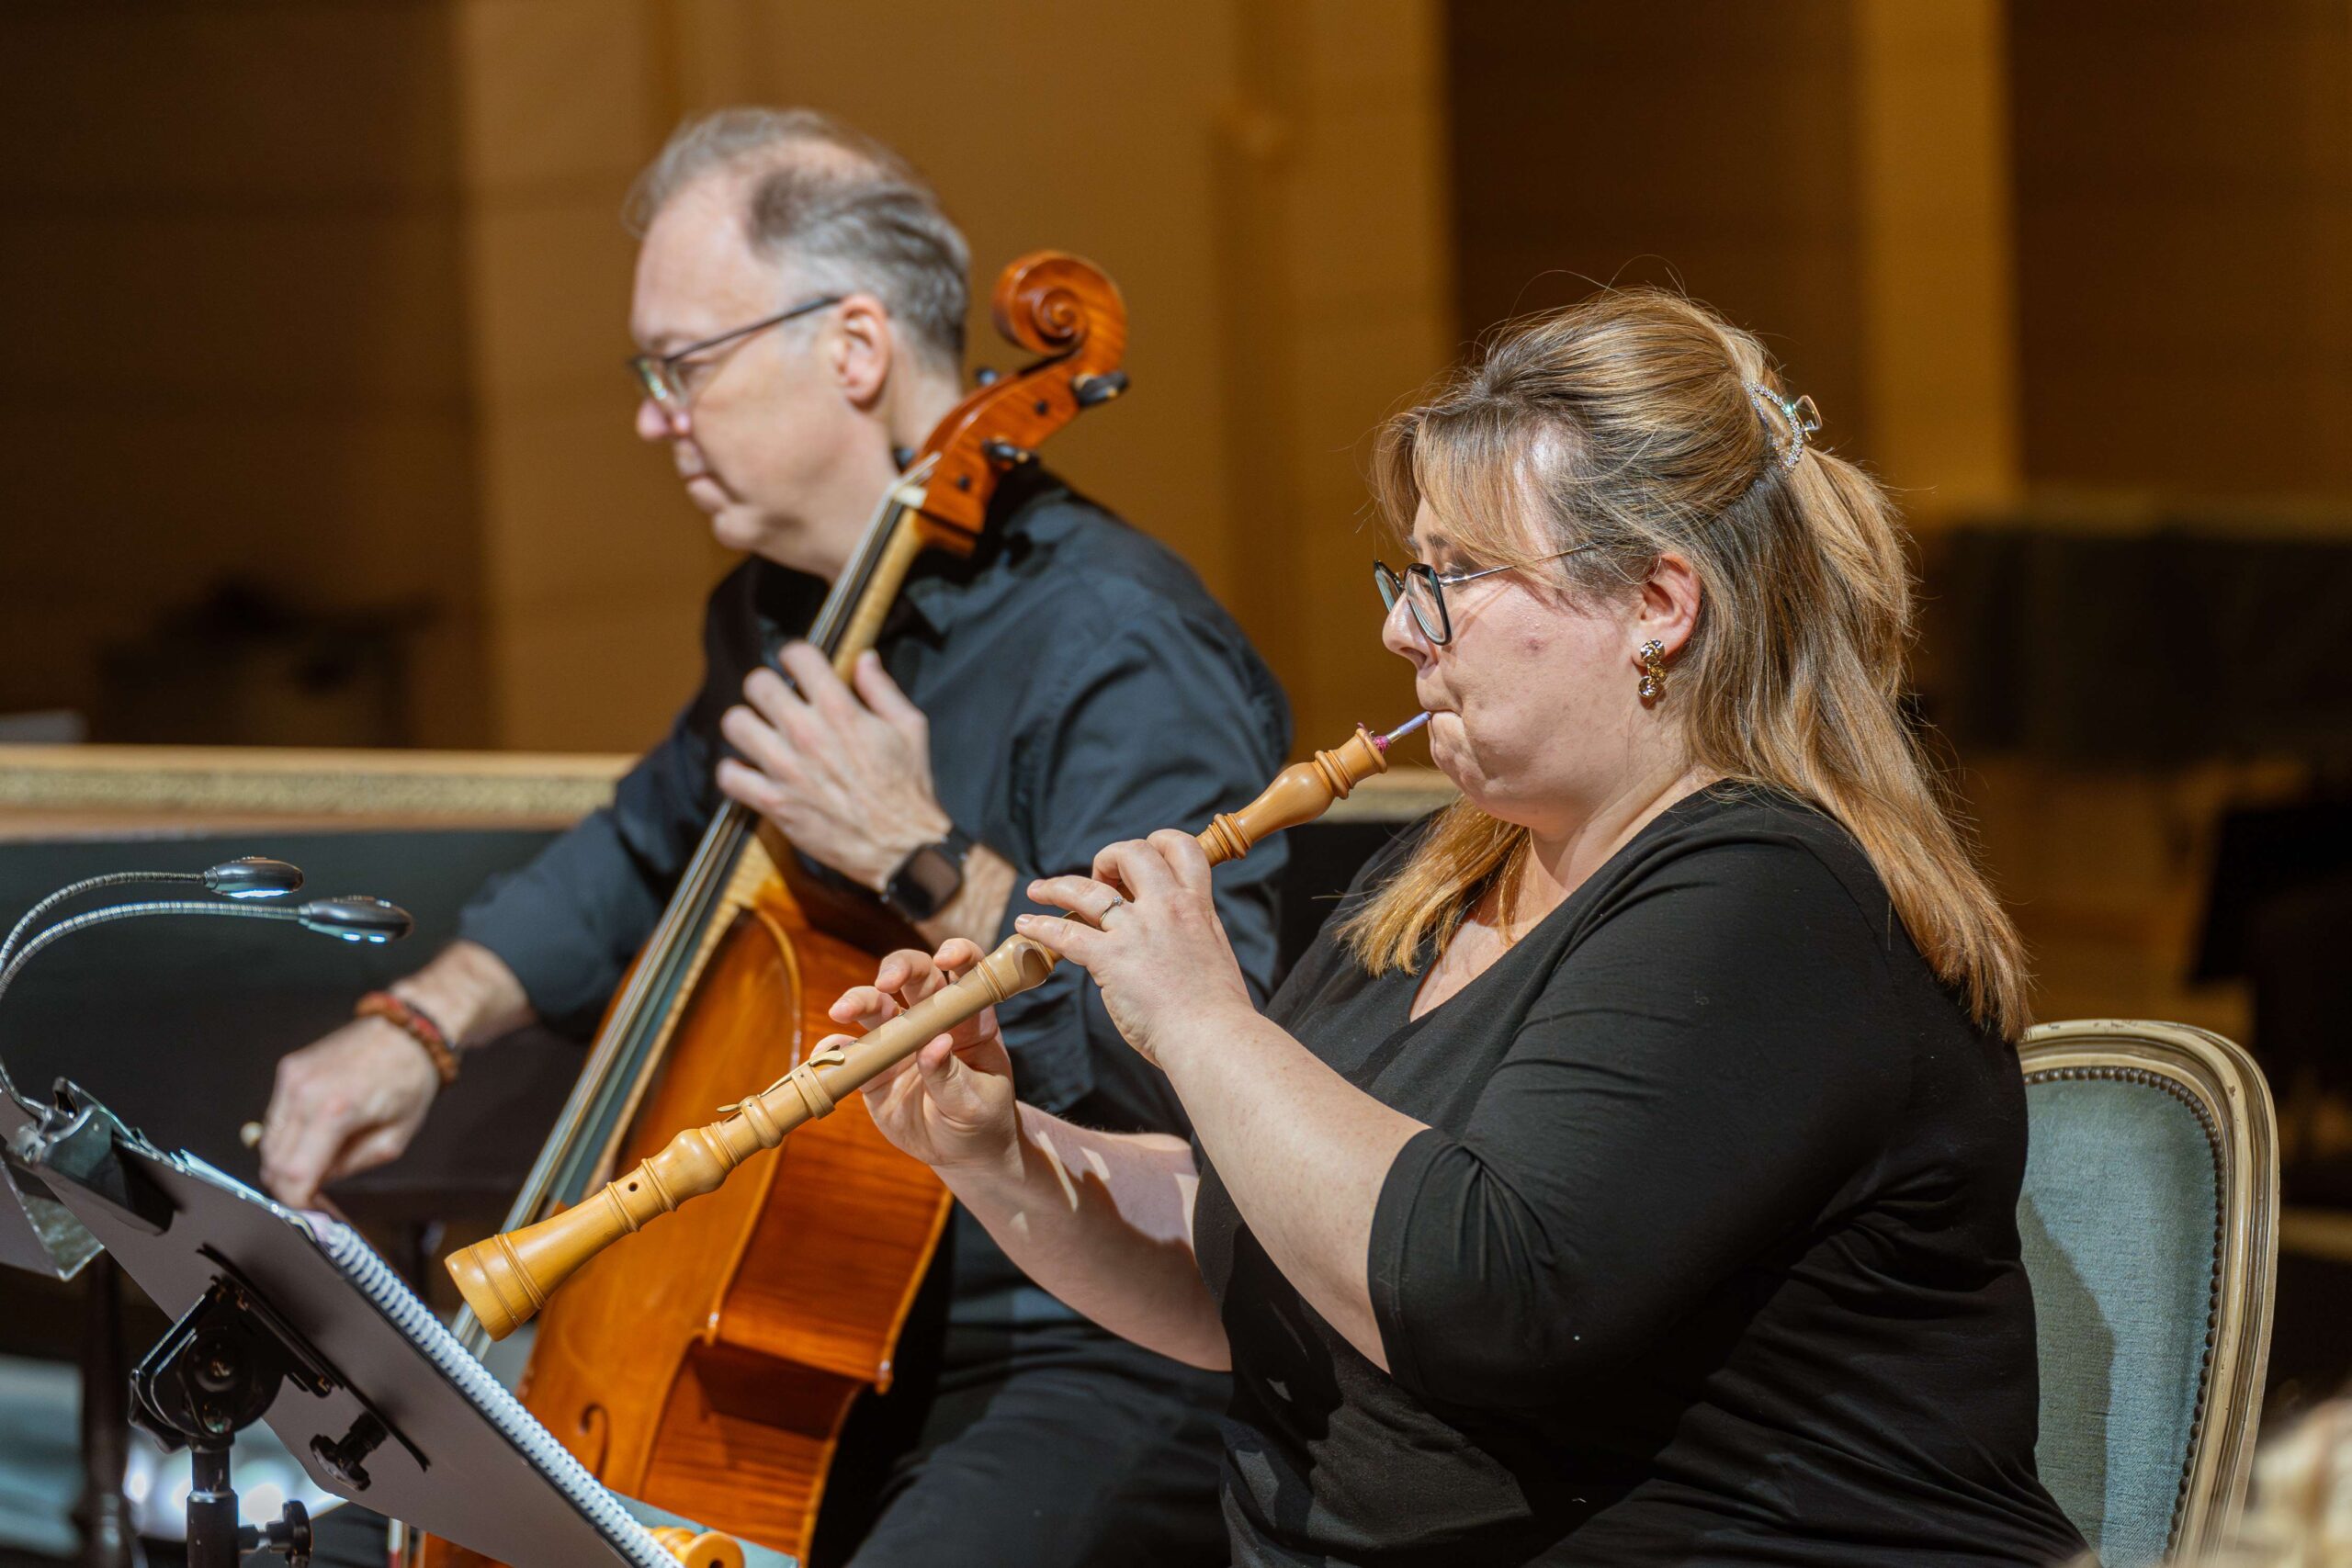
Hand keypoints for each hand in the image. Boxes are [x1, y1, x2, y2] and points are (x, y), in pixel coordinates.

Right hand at [259, 1018, 440, 1206]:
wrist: (408, 1031)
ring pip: (268, 1142)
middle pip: (273, 1162)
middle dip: (290, 1186)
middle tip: (315, 1197)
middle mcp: (304, 1091)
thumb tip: (316, 1186)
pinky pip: (275, 1117)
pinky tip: (315, 1138)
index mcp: (335, 1110)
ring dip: (286, 1162)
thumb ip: (349, 1167)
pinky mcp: (288, 1070)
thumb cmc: (410, 1081)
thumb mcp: (393, 1139)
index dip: (297, 1203)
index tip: (310, 1216)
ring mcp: (291, 1078)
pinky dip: (287, 1137)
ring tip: (320, 1164)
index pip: (293, 1175)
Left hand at [716, 644, 950, 891]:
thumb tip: (864, 658)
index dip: (796, 658)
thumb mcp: (909, 728)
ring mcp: (784, 768)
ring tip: (761, 734)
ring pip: (734, 723)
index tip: (799, 669)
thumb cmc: (908, 787)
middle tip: (778, 703)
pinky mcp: (772, 802)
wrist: (900, 847)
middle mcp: (805, 732)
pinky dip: (735, 772)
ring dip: (746, 725)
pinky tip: (752, 771)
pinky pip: (728, 775)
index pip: (796, 656)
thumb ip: (882, 689)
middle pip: (757, 684)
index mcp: (839, 709)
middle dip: (768, 688)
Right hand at [835, 939, 1020, 1176]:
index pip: (966, 971)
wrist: (960, 1153)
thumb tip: (935, 1045)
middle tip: (885, 982)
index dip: (958, 954)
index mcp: (970, 1019)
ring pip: (874, 1005)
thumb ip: (953, 1075)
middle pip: (913, 976)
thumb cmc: (981, 1119)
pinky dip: (833, 1047)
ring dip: (857, 1000)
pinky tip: (825, 1054)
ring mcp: (899, 1040)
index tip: (946, 959)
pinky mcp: (873, 1067)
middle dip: (897, 968)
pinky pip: (848, 1050)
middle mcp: (932, 1019)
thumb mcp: (976, 1103)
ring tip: (842, 1011)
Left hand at [1016, 830, 1257, 1068]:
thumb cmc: (1219, 1011)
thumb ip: (1193, 935)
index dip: (1159, 843)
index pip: (1182, 848)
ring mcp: (1137, 931)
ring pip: (1087, 890)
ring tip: (1038, 890)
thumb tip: (1176, 937)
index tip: (1142, 859)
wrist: (1212, 1037)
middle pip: (1132, 854)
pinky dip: (1040, 927)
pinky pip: (1066, 933)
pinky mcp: (1111, 958)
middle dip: (1108, 858)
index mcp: (1197, 906)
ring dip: (1057, 886)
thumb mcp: (1215, 953)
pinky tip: (1025, 926)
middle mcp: (1167, 908)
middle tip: (1098, 878)